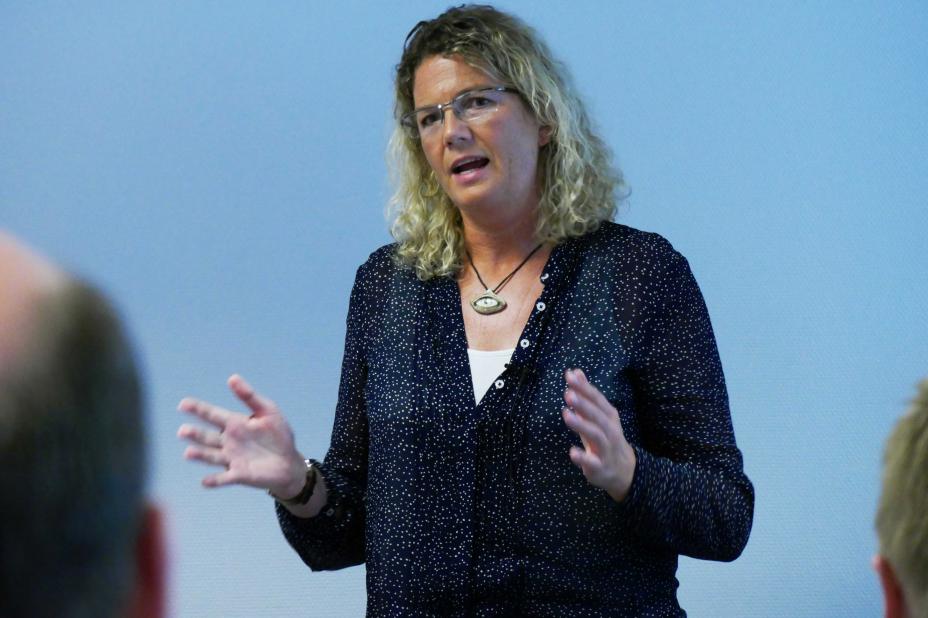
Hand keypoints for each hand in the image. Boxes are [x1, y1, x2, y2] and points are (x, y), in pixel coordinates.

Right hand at [177, 374, 305, 497]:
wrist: (289, 462)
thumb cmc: (278, 434)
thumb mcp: (268, 411)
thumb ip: (249, 396)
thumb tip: (232, 377)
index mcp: (234, 423)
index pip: (212, 414)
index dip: (197, 409)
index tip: (183, 404)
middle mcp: (228, 441)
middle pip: (207, 437)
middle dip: (195, 434)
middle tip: (183, 431)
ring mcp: (231, 459)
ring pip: (212, 456)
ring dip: (200, 455)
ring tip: (188, 453)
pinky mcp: (239, 475)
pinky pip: (224, 478)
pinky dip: (215, 480)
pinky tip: (205, 481)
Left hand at [562, 368, 636, 501]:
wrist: (623, 470)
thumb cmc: (605, 438)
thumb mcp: (597, 416)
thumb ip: (585, 395)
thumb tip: (575, 372)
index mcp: (609, 416)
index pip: (598, 399)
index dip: (585, 388)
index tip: (570, 376)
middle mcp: (610, 431)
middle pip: (598, 416)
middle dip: (584, 404)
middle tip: (568, 393)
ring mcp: (606, 449)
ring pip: (596, 436)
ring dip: (581, 425)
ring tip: (566, 414)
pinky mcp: (600, 467)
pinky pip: (593, 462)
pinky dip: (583, 458)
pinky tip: (572, 452)